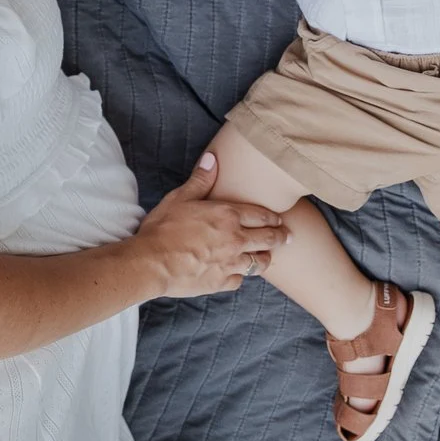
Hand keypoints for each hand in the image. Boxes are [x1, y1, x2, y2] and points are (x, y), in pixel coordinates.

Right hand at [132, 152, 286, 296]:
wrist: (152, 263)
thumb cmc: (163, 228)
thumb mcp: (180, 198)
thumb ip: (200, 180)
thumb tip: (213, 158)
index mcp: (227, 216)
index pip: (261, 215)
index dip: (273, 217)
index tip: (280, 219)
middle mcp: (235, 240)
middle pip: (268, 239)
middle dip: (280, 237)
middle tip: (287, 236)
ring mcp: (231, 263)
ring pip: (259, 262)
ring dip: (265, 258)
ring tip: (268, 257)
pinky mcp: (221, 282)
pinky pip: (239, 280)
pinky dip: (240, 276)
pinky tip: (237, 274)